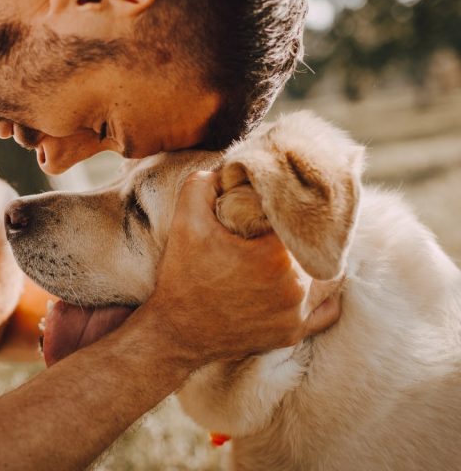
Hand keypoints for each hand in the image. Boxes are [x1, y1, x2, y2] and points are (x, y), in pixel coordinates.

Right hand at [143, 171, 341, 367]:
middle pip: (318, 245)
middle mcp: (295, 287)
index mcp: (276, 256)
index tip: (277, 202)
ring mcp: (297, 314)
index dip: (291, 205)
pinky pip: (327, 310)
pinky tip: (307, 279)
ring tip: (297, 247)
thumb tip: (227, 170)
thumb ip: (203, 184)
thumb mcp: (185, 222)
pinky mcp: (293, 333)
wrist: (175, 333)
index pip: (301, 217)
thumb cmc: (182, 277)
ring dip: (316, 259)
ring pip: (329, 275)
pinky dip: (322, 293)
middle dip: (303, 232)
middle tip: (285, 223)